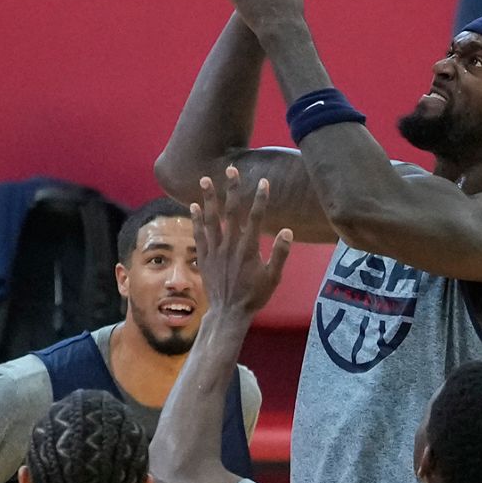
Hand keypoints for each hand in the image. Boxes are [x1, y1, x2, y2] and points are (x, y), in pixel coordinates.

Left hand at [191, 166, 293, 314]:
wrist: (228, 313)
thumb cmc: (254, 296)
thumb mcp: (273, 278)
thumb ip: (280, 254)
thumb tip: (287, 231)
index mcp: (248, 249)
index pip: (256, 218)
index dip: (260, 199)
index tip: (263, 182)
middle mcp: (230, 245)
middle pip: (231, 211)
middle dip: (231, 189)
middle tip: (231, 169)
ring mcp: (215, 250)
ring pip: (211, 219)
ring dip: (209, 198)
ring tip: (206, 180)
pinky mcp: (204, 256)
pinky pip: (199, 234)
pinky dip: (196, 219)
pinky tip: (194, 205)